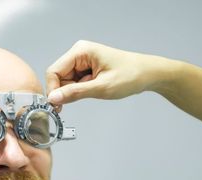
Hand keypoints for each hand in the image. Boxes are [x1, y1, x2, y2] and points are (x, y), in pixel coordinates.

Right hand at [46, 40, 160, 106]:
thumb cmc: (130, 76)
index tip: (57, 105)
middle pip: (58, 77)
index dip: (53, 89)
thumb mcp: (102, 88)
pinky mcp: (86, 69)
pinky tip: (93, 90)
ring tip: (93, 91)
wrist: (148, 74)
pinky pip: (74, 83)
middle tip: (78, 100)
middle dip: (65, 92)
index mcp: (81, 51)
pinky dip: (80, 91)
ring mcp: (82, 61)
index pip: (54, 71)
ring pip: (65, 82)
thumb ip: (75, 93)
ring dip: (74, 92)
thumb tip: (54, 98)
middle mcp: (79, 54)